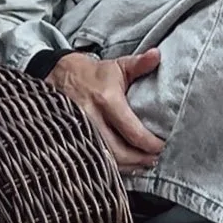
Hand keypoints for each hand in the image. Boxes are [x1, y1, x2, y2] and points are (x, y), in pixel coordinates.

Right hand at [46, 50, 165, 170]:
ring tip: (144, 164)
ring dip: (128, 166)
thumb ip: (140, 63)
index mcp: (107, 100)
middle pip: (120, 152)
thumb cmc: (94, 74)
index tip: (163, 145)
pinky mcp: (75, 140)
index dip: (150, 144)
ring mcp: (81, 132)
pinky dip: (113, 166)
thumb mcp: (118, 66)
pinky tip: (126, 165)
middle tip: (156, 159)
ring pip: (107, 160)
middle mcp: (92, 119)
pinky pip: (96, 160)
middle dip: (141, 160)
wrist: (60, 76)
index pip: (133, 131)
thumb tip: (157, 55)